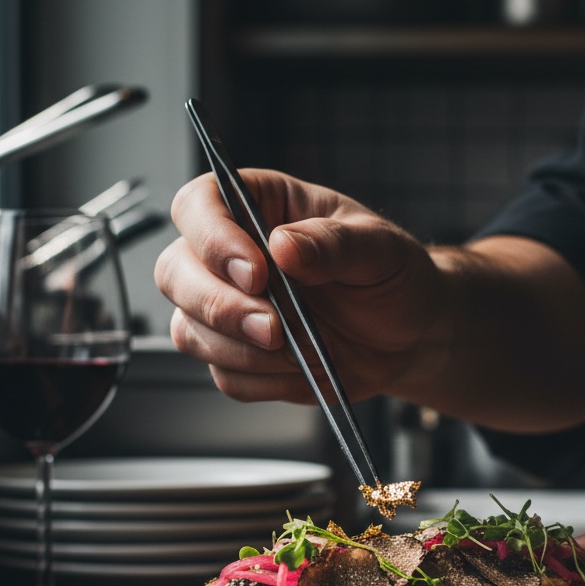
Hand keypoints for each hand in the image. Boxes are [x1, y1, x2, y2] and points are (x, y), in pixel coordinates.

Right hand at [154, 170, 445, 405]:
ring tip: (305, 348)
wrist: (409, 334)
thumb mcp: (379, 249)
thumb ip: (333, 244)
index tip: (256, 272)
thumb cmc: (392, 276)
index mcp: (258, 205)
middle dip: (221, 308)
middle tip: (276, 327)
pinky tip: (305, 367)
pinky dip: (265, 380)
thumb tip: (284, 246)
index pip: (198, 205)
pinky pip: (225, 375)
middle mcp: (229, 255)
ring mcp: (227, 309)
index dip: (213, 239)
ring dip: (245, 350)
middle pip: (174, 273)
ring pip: (191, 331)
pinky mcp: (239, 357)